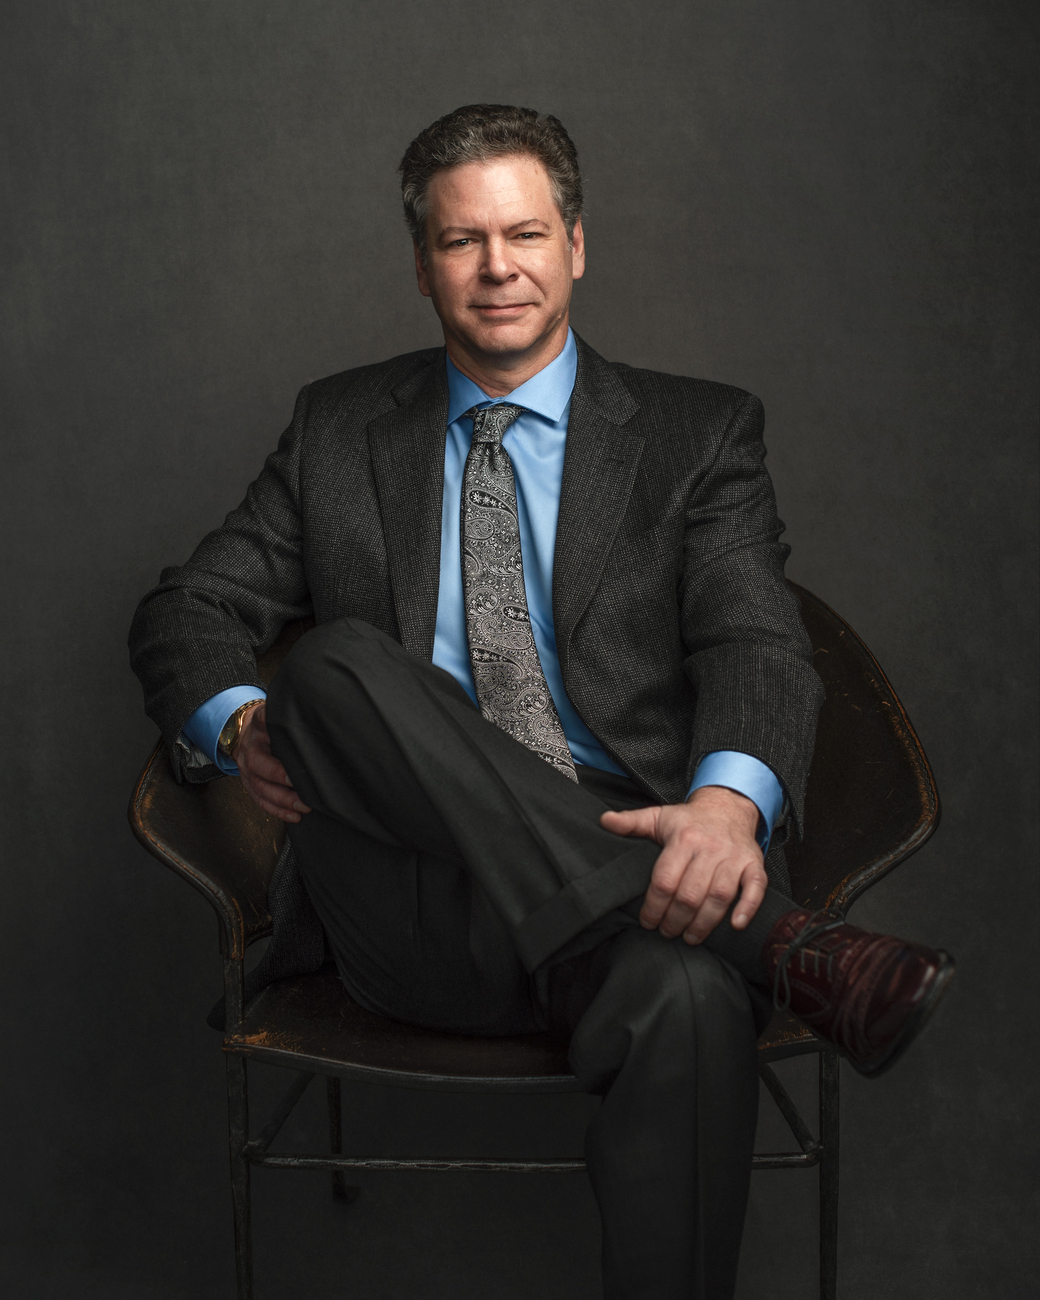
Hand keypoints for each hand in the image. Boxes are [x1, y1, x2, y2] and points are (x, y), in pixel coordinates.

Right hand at [233, 702, 311, 823]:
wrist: (242, 732)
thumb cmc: (268, 727)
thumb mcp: (275, 716)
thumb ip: (292, 720)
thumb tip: (320, 724)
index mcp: (259, 726)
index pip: (263, 722)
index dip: (274, 731)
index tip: (292, 741)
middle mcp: (249, 748)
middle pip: (259, 764)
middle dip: (280, 777)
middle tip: (301, 785)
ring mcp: (245, 768)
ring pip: (260, 787)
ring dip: (283, 800)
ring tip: (303, 807)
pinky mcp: (248, 783)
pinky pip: (260, 800)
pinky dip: (277, 810)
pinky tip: (293, 815)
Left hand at [600, 786, 766, 943]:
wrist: (729, 806)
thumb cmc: (690, 820)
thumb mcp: (658, 817)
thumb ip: (631, 822)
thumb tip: (604, 821)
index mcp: (684, 839)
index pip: (665, 880)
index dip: (654, 907)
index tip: (647, 921)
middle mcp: (710, 848)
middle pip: (690, 894)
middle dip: (676, 920)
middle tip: (667, 932)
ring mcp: (734, 858)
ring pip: (719, 896)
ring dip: (704, 923)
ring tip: (690, 937)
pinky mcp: (754, 865)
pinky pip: (755, 888)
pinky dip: (747, 908)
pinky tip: (735, 925)